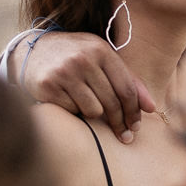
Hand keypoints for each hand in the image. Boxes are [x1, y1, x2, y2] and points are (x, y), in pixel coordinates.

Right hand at [21, 31, 153, 141]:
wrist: (32, 51)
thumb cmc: (76, 57)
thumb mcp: (102, 59)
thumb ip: (128, 80)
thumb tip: (152, 108)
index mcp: (101, 49)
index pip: (126, 87)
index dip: (134, 111)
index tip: (136, 127)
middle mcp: (83, 58)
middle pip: (112, 102)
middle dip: (120, 123)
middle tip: (124, 136)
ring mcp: (64, 72)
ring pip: (93, 111)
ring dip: (92, 114)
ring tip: (85, 103)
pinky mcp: (47, 86)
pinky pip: (72, 112)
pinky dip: (73, 112)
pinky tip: (68, 100)